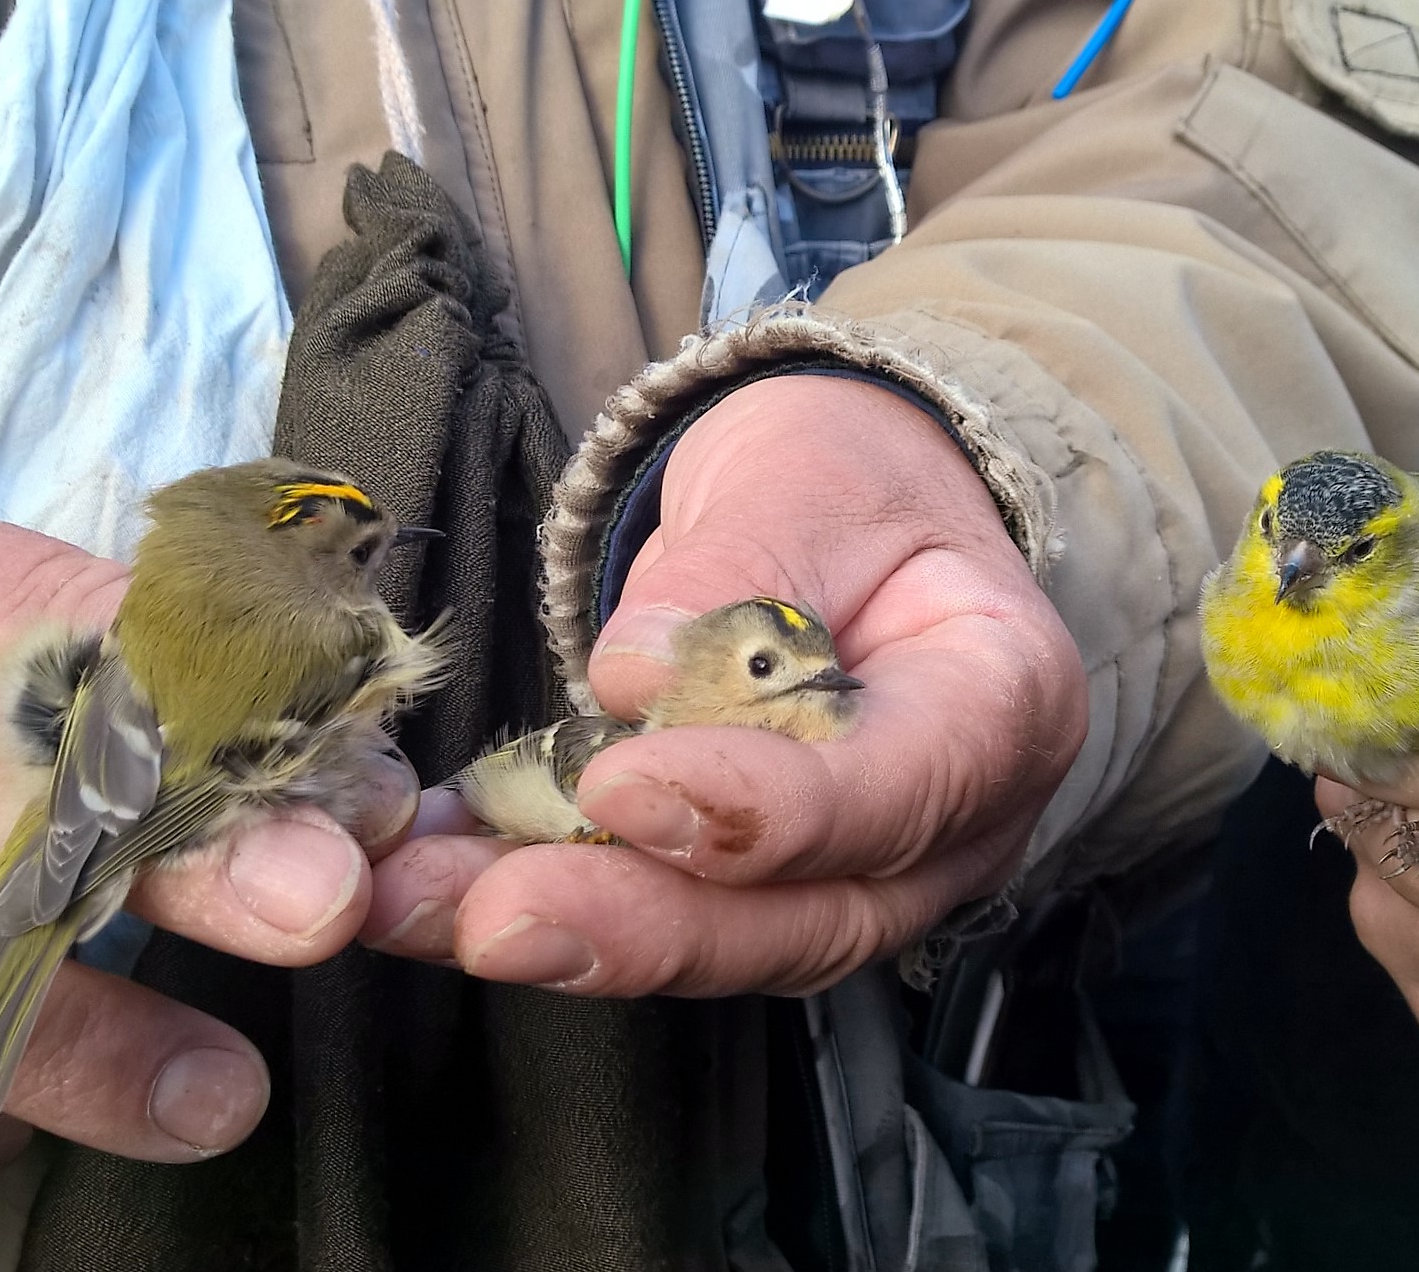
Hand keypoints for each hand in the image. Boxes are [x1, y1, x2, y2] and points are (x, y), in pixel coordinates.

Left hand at [366, 374, 1085, 994]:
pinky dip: (544, 899)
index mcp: (998, 705)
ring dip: (563, 926)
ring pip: (722, 942)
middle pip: (805, 916)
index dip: (758, 810)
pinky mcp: (758, 897)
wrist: (848, 510)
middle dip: (636, 921)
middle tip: (492, 913)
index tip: (621, 788)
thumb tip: (630, 677)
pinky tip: (429, 887)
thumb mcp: (800, 476)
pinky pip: (659, 915)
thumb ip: (729, 576)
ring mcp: (857, 880)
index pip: (895, 792)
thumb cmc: (851, 481)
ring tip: (420, 903)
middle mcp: (946, 830)